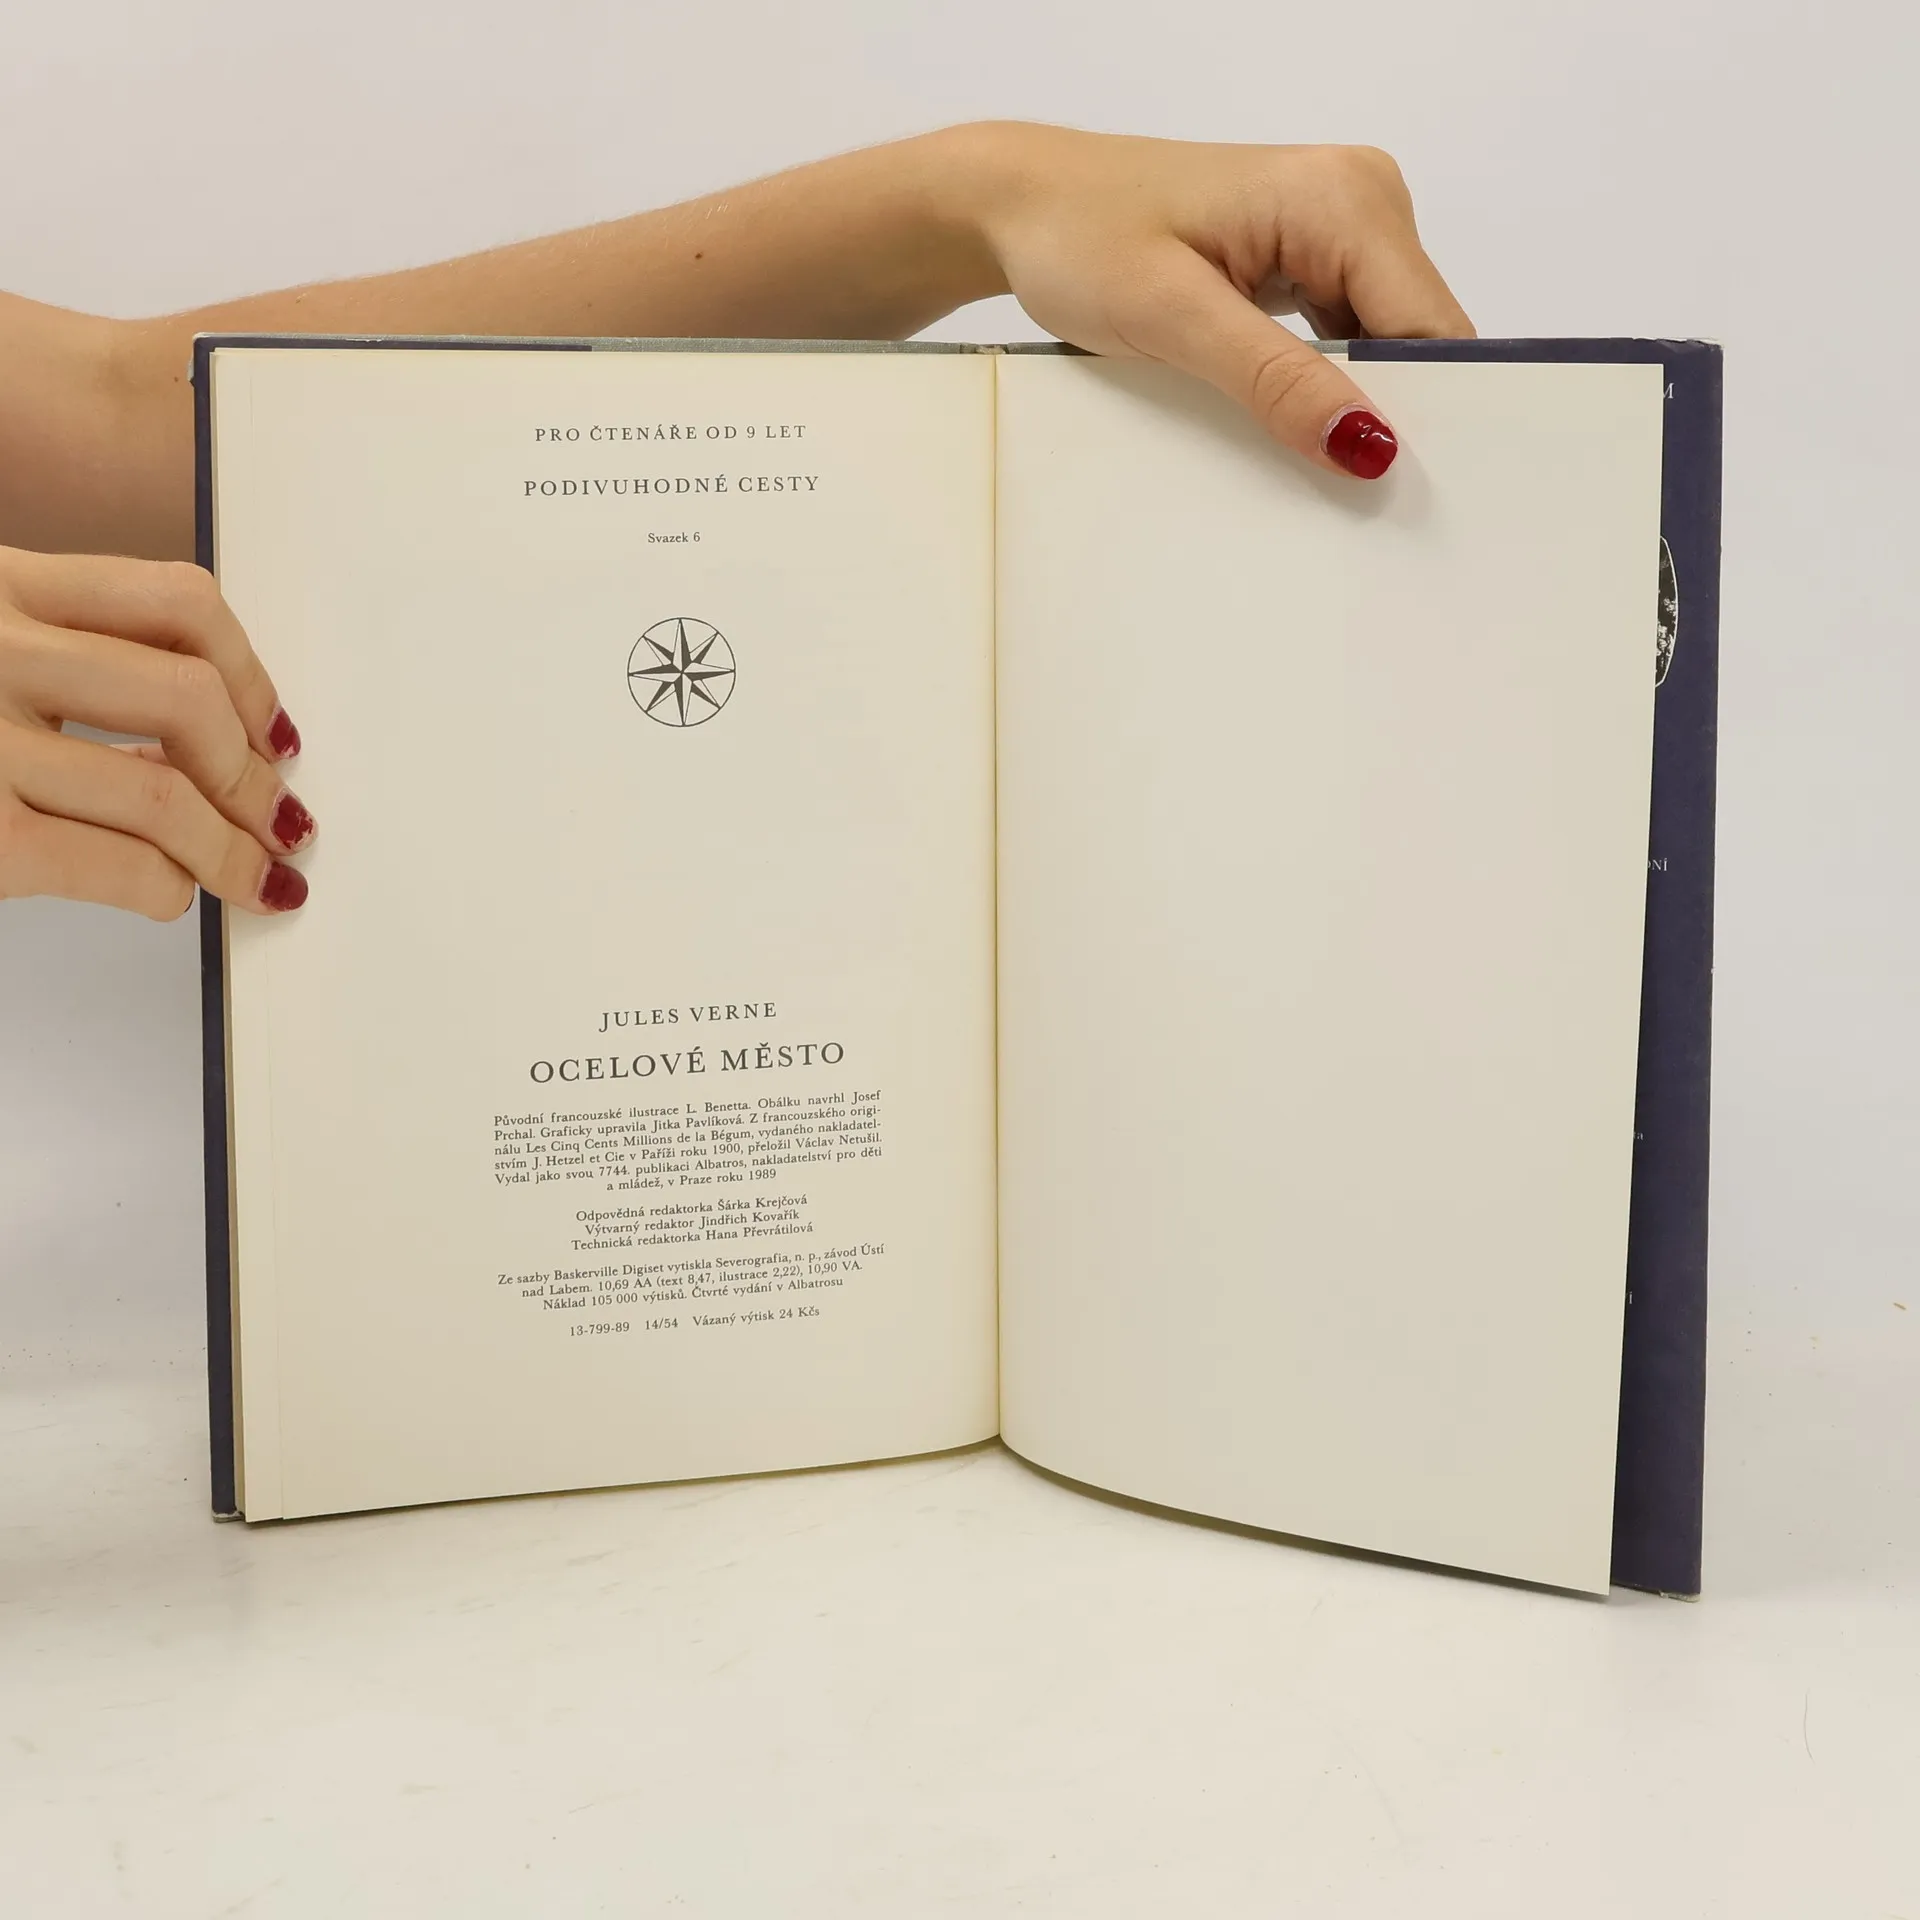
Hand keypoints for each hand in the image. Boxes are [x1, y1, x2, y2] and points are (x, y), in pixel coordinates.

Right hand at [0, 547, 311, 919]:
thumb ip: (53, 652)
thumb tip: (205, 739)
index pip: (177, 601)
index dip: (252, 674)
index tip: (275, 729)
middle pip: (190, 697)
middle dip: (255, 775)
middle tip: (278, 819)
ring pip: (166, 791)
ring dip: (235, 847)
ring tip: (256, 875)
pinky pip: (121, 864)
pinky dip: (168, 887)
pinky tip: (167, 895)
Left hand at [952, 124, 1474, 477]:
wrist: (1022, 206)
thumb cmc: (1080, 239)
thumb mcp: (1174, 318)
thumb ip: (1276, 381)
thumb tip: (1368, 444)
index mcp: (1345, 198)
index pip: (1429, 329)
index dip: (1428, 414)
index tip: (1398, 493)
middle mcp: (1361, 198)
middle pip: (1416, 338)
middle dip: (1391, 414)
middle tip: (1350, 497)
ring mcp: (1339, 225)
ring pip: (1384, 344)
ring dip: (1355, 405)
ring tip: (1314, 466)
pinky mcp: (1310, 254)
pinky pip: (1346, 336)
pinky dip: (1325, 387)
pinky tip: (1294, 425)